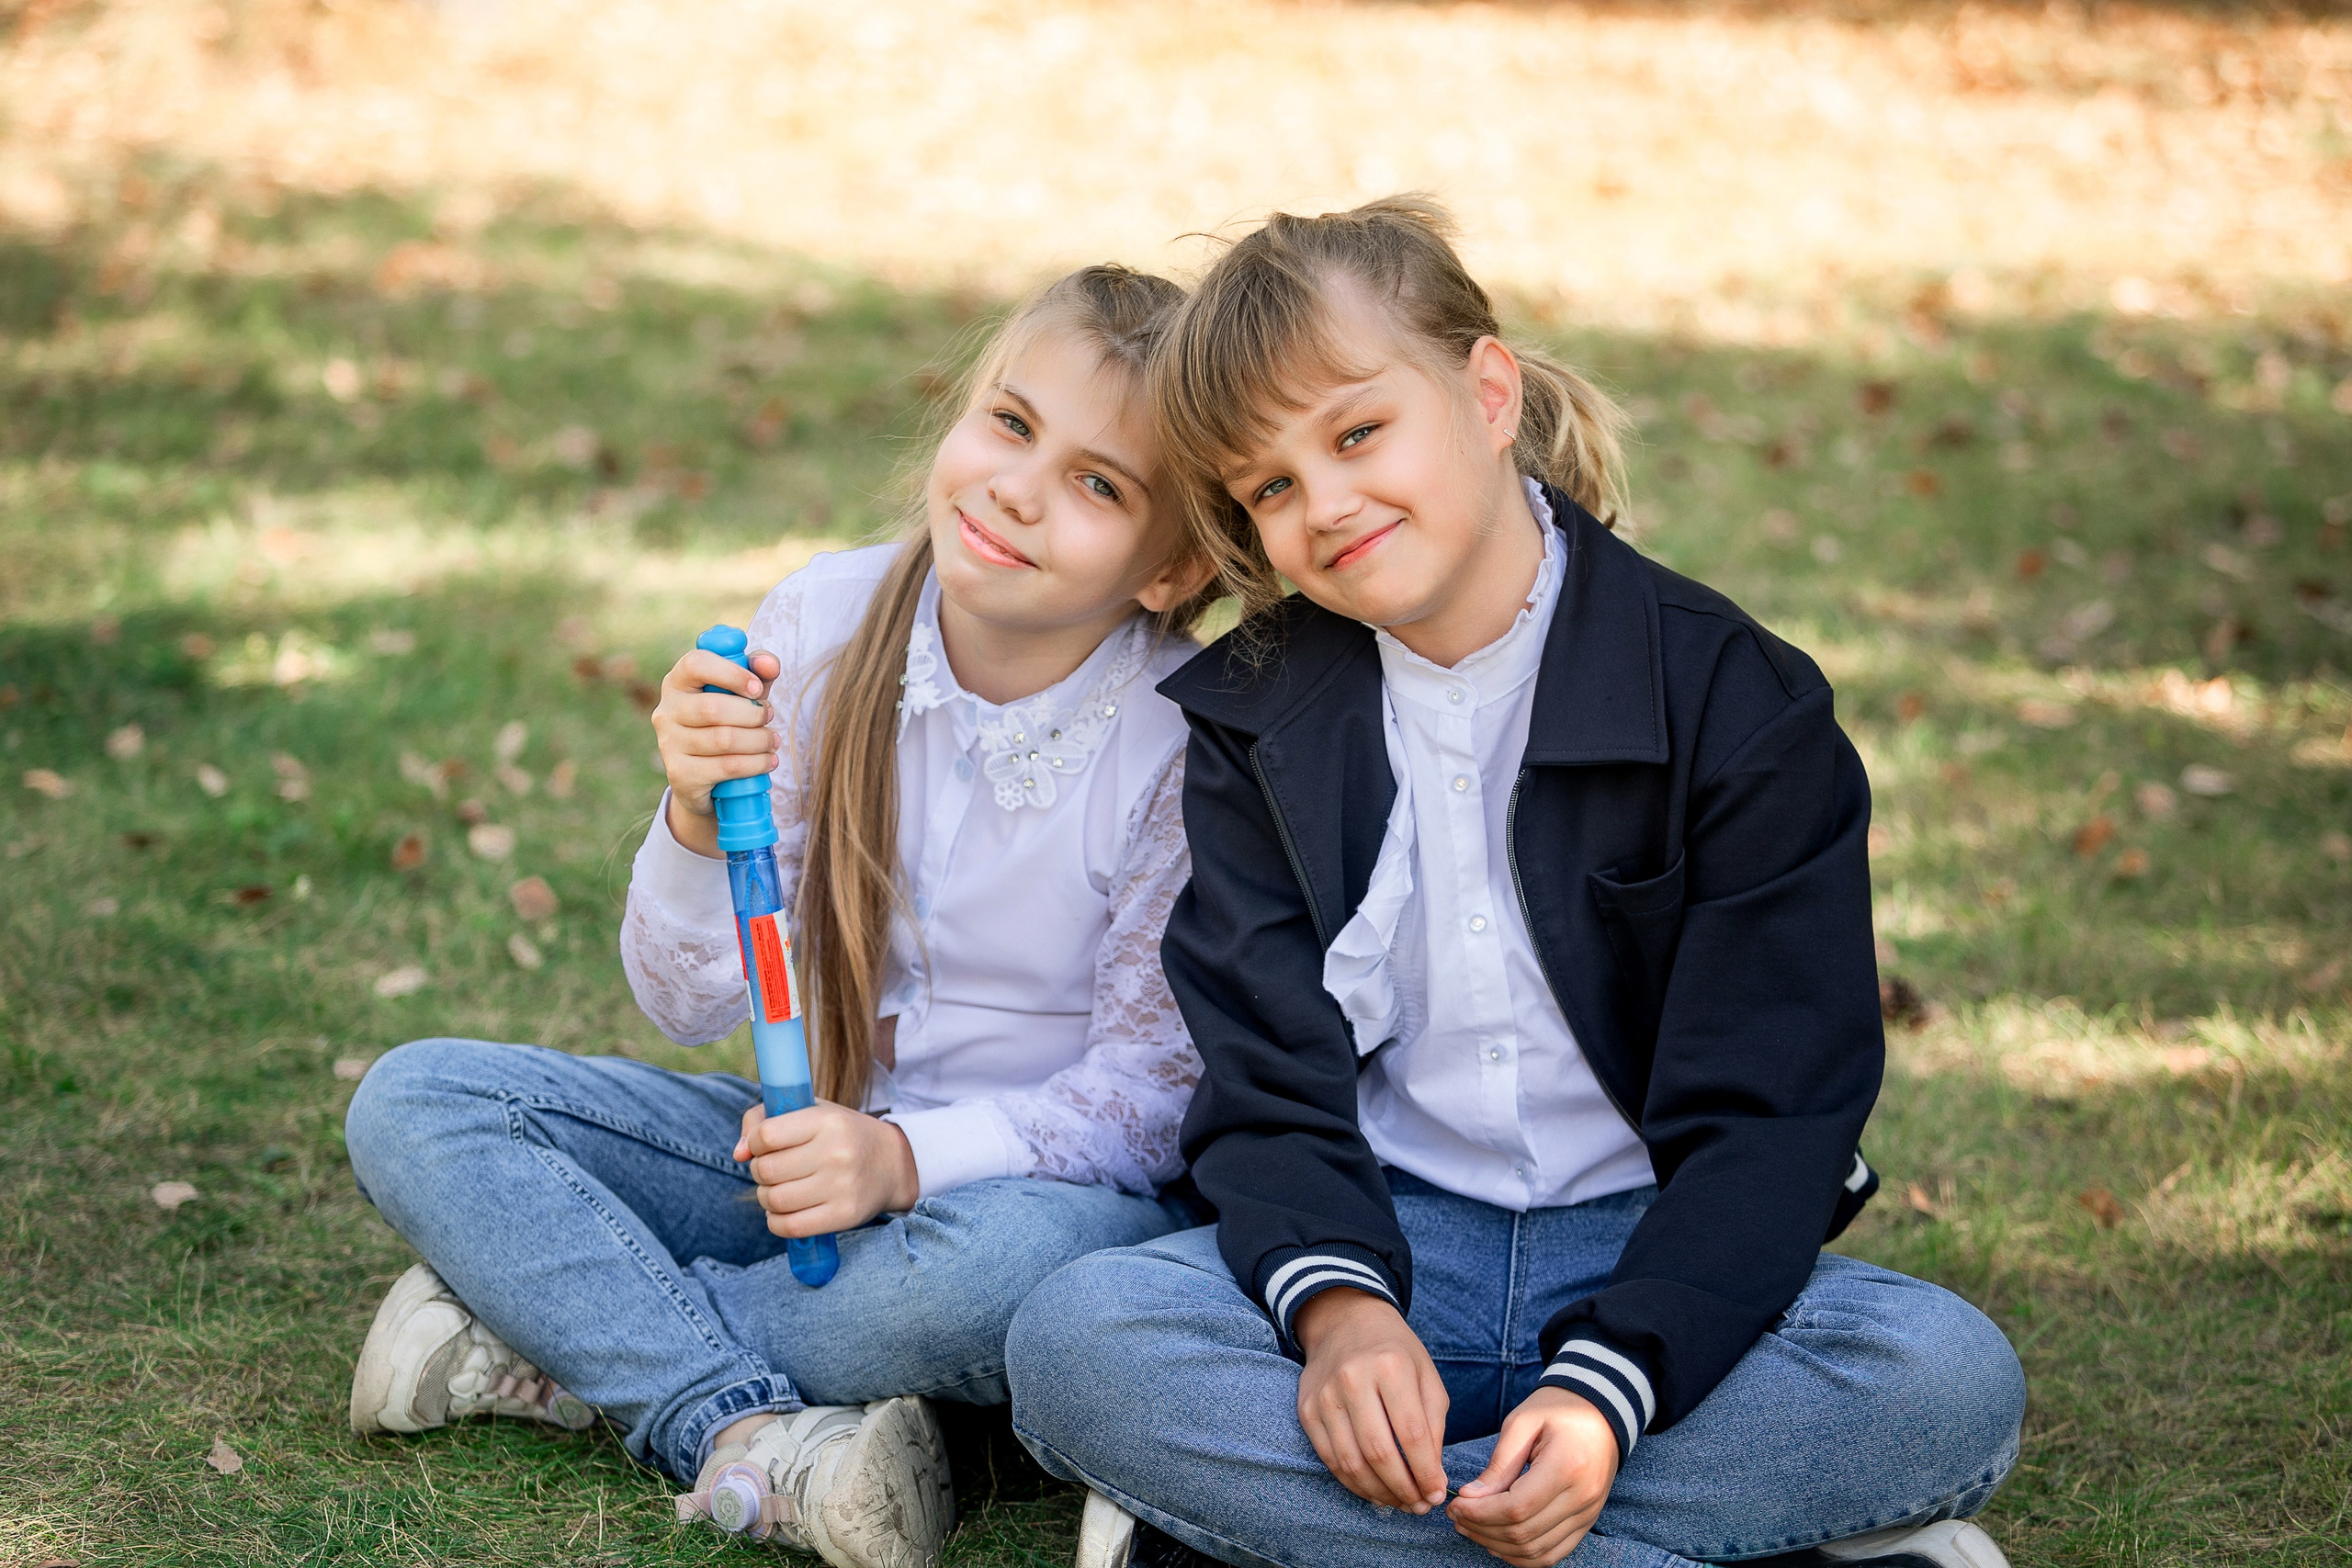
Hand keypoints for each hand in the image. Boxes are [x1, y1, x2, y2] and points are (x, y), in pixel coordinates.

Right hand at [651, 645, 783, 857]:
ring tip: (772, 741)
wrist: (704, 777)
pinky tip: (768, 761)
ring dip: (759, 740)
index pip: (696, 664)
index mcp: (678, 682)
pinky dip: (756, 763)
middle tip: (770, 717)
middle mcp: (666, 711)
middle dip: (753, 713)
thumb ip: (758, 673)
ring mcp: (669, 744)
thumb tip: (770, 664)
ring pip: (724, 739)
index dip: (732, 673)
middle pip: (713, 707)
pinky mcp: (680, 774)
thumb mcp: (742, 694)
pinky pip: (727, 766)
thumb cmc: (727, 723)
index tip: (757, 688)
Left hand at [734, 1100, 918, 1236]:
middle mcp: (836, 1153)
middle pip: (766, 1170)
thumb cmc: (841, 1134)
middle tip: (771, 1169)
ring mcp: (842, 1186)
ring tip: (777, 1189)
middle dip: (758, 1171)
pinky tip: (783, 1211)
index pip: (767, 1135)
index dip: (754, 1142)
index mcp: (827, 1121)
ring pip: (774, 1200)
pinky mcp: (844, 1215)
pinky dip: (776, 1221)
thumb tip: (737, 1153)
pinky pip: (790, 1227)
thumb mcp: (810, 1112)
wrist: (892, 1164)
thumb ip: (764, 1120)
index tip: (763, 1145)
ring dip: (765, 1197)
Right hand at [1292, 1287, 1450, 1513]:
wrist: (1345, 1322)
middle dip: (1404, 1489)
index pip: (1411, 1433)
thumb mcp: (1426, 1377)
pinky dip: (1353, 1483)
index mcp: (1391, 1366)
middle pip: (1379, 1452)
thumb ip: (1434, 1425)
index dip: (1427, 1472)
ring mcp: (1325, 1395)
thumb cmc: (1396, 1353)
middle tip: (1420, 1505)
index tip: (1437, 1493)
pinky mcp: (1307, 1410)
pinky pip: (1330, 1459)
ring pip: (1351, 1462)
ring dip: (1379, 1493)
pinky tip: (1374, 1490)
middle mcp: (1353, 1378)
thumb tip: (1433, 1478)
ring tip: (1400, 1502)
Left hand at [1446, 1386, 1619, 1565]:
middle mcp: (1582, 1497)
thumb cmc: (1557, 1409)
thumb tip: (1470, 1498)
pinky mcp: (1587, 1522)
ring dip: (1497, 1545)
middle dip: (1482, 1529)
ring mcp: (1588, 1514)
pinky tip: (1497, 1542)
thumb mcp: (1522, 1423)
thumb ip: (1498, 1465)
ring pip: (1536, 1551)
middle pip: (1524, 1533)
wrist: (1600, 1411)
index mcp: (1567, 1466)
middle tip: (1456, 1515)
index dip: (1480, 1513)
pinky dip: (1522, 1556)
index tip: (1455, 1504)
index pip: (1516, 1508)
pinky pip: (1552, 1555)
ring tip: (1471, 1527)